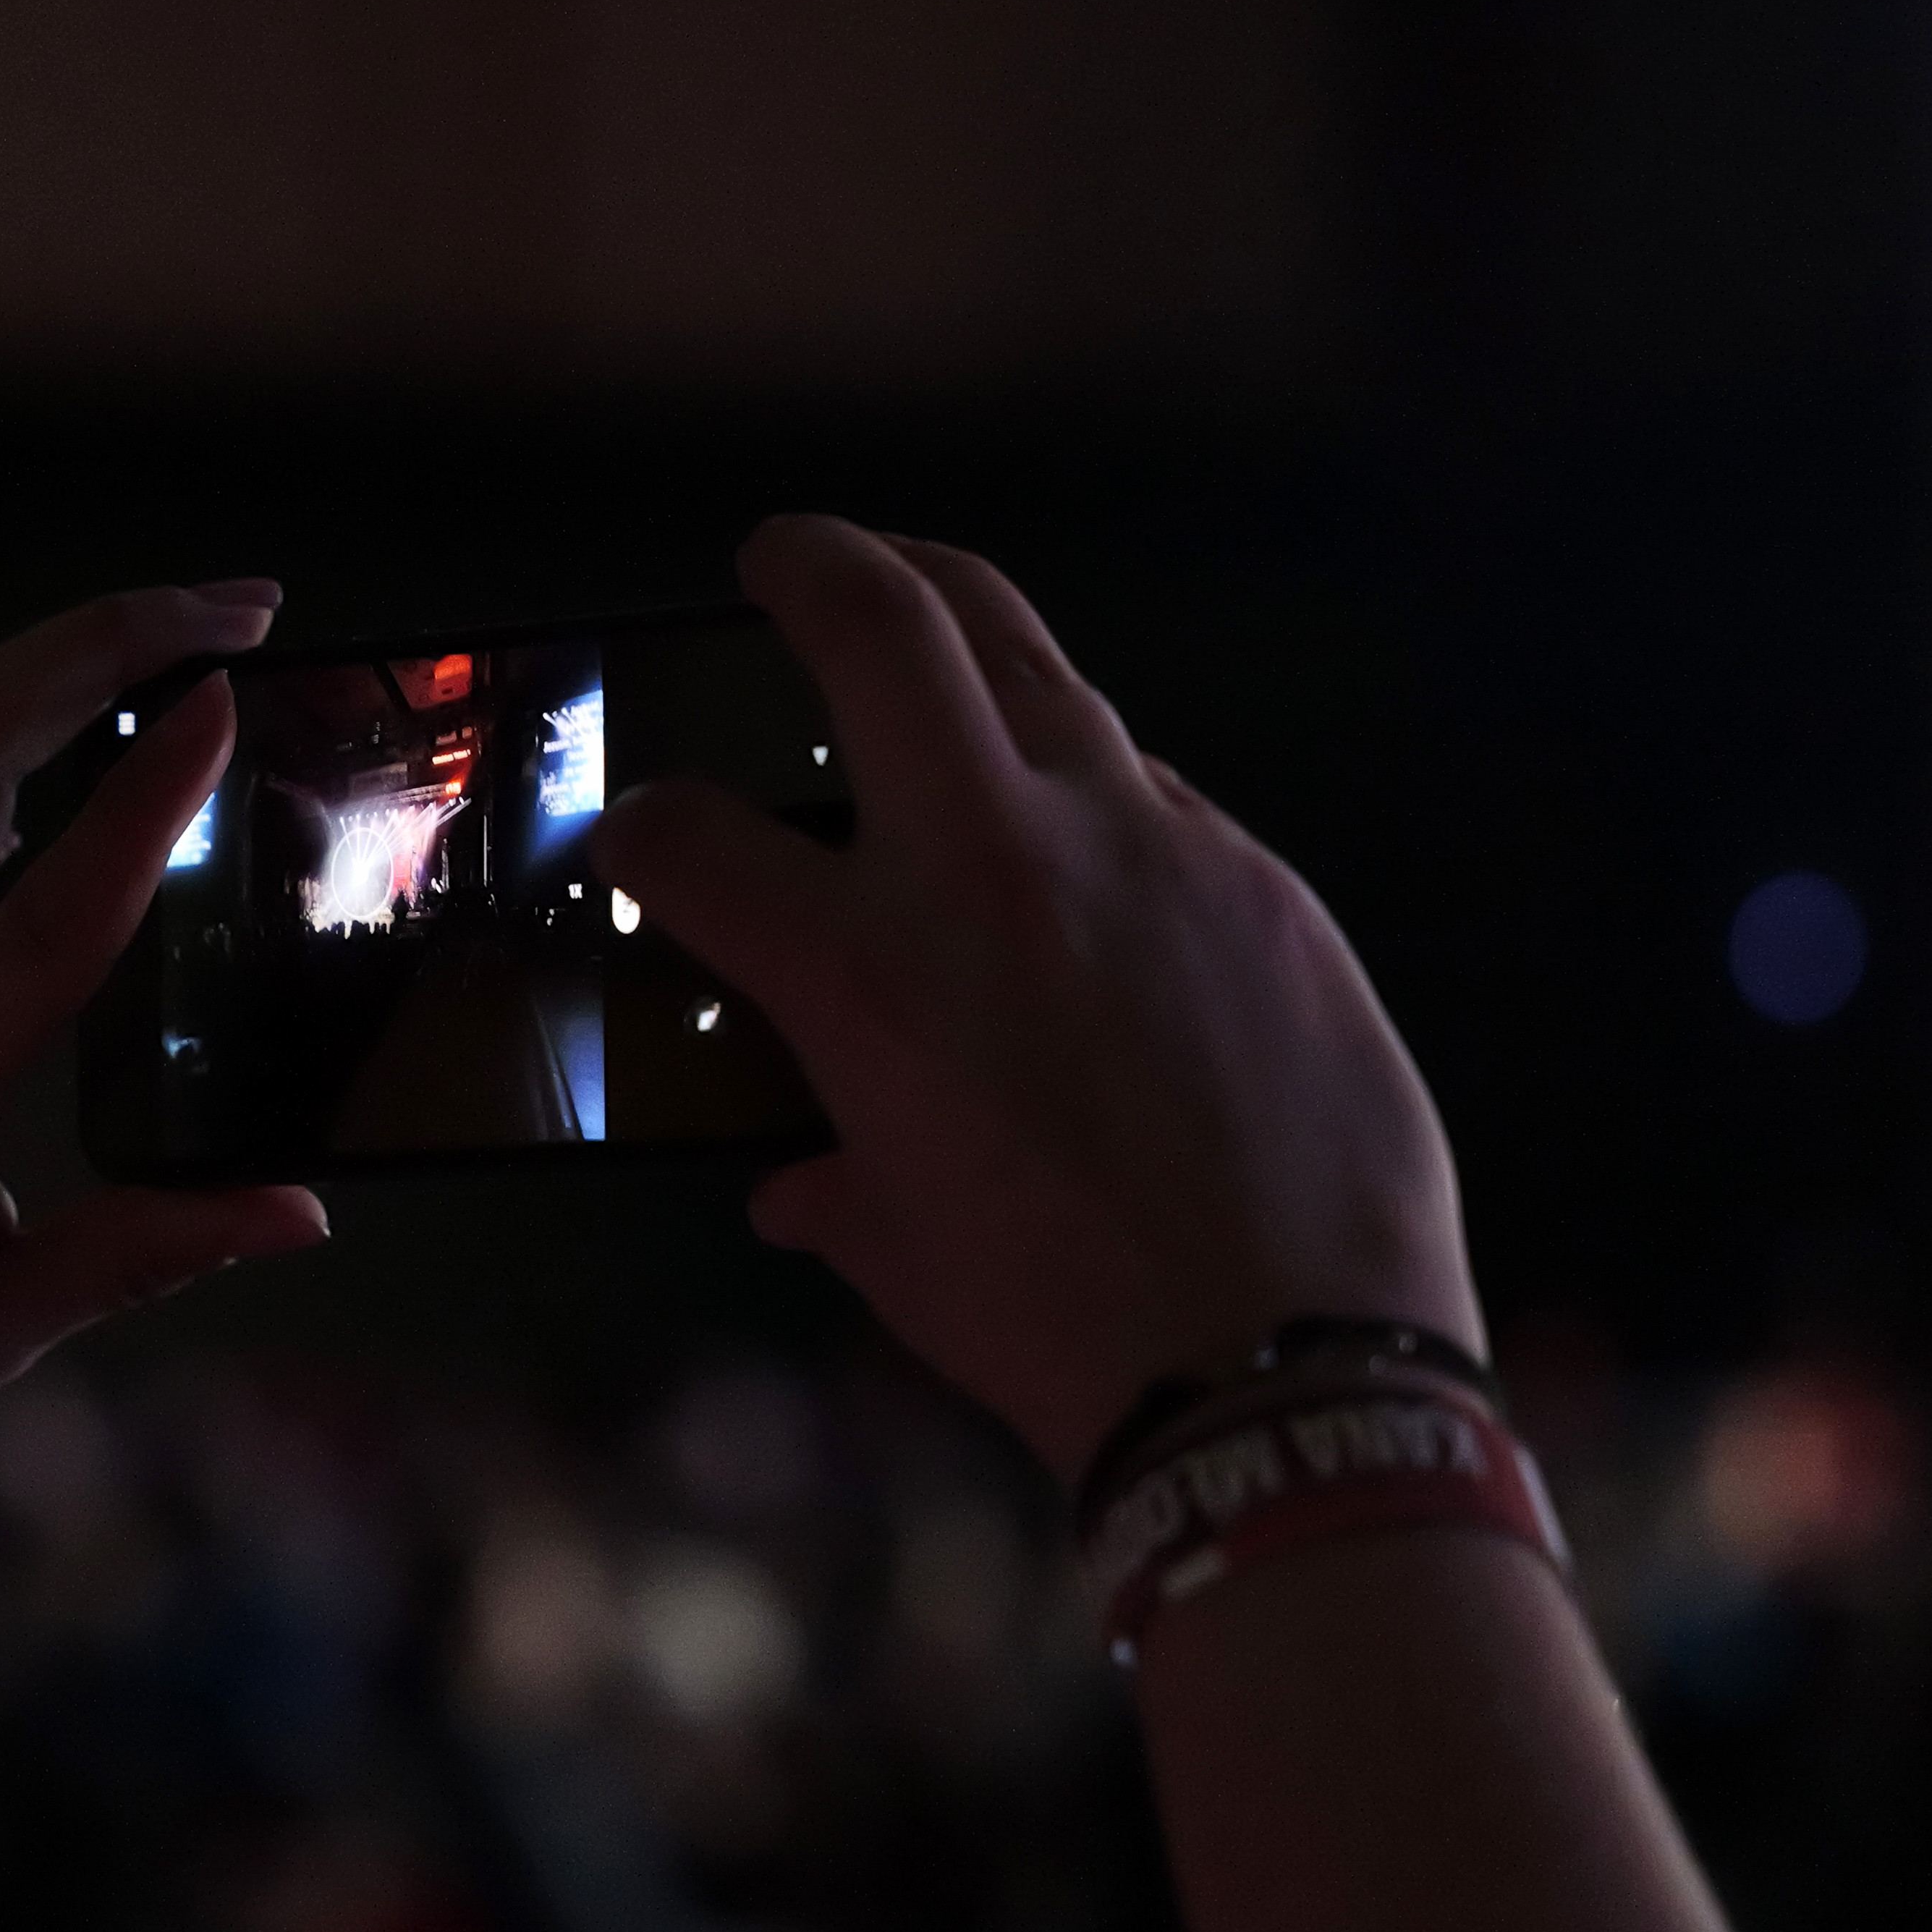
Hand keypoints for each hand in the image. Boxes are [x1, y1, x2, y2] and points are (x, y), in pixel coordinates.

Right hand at [596, 517, 1478, 1480]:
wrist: (1291, 1373)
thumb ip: (831, 1178)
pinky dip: (1089, 795)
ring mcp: (1148, 852)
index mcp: (867, 972)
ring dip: (962, 631)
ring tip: (928, 627)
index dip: (640, 834)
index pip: (691, 837)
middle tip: (782, 557)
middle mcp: (997, 869)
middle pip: (885, 627)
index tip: (642, 844)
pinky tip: (1081, 849)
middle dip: (815, 564)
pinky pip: (1152, 794)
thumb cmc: (1070, 1329)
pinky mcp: (1258, 884)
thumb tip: (798, 1176)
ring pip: (1036, 668)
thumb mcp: (900, 1251)